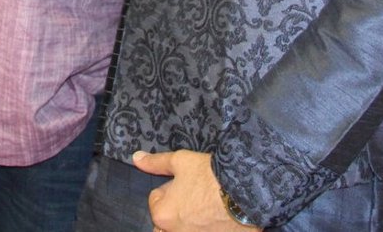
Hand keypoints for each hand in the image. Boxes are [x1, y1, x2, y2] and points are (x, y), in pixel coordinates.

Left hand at [133, 150, 251, 231]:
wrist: (246, 190)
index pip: (156, 200)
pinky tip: (219, 216)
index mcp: (162, 215)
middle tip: (195, 195)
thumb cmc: (210, 175)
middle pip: (167, 221)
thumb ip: (156, 163)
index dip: (170, 188)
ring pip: (184, 229)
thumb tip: (136, 158)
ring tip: (208, 205)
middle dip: (176, 210)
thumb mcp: (180, 161)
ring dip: (190, 220)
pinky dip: (207, 226)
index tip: (185, 182)